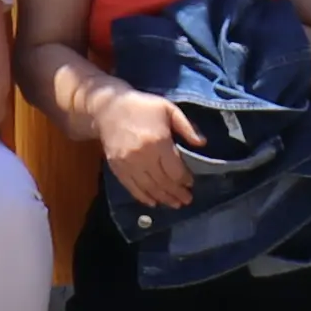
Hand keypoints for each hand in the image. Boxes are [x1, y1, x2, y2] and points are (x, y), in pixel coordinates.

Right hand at [92, 89, 195, 210]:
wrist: (108, 108)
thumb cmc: (142, 106)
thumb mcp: (168, 109)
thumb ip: (186, 127)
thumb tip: (202, 144)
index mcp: (158, 142)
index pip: (175, 170)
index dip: (184, 180)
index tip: (191, 183)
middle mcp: (143, 157)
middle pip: (163, 182)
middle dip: (177, 193)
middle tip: (187, 200)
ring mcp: (128, 164)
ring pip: (149, 188)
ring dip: (163, 198)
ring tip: (174, 204)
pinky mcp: (117, 168)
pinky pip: (132, 188)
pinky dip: (143, 198)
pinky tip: (153, 203)